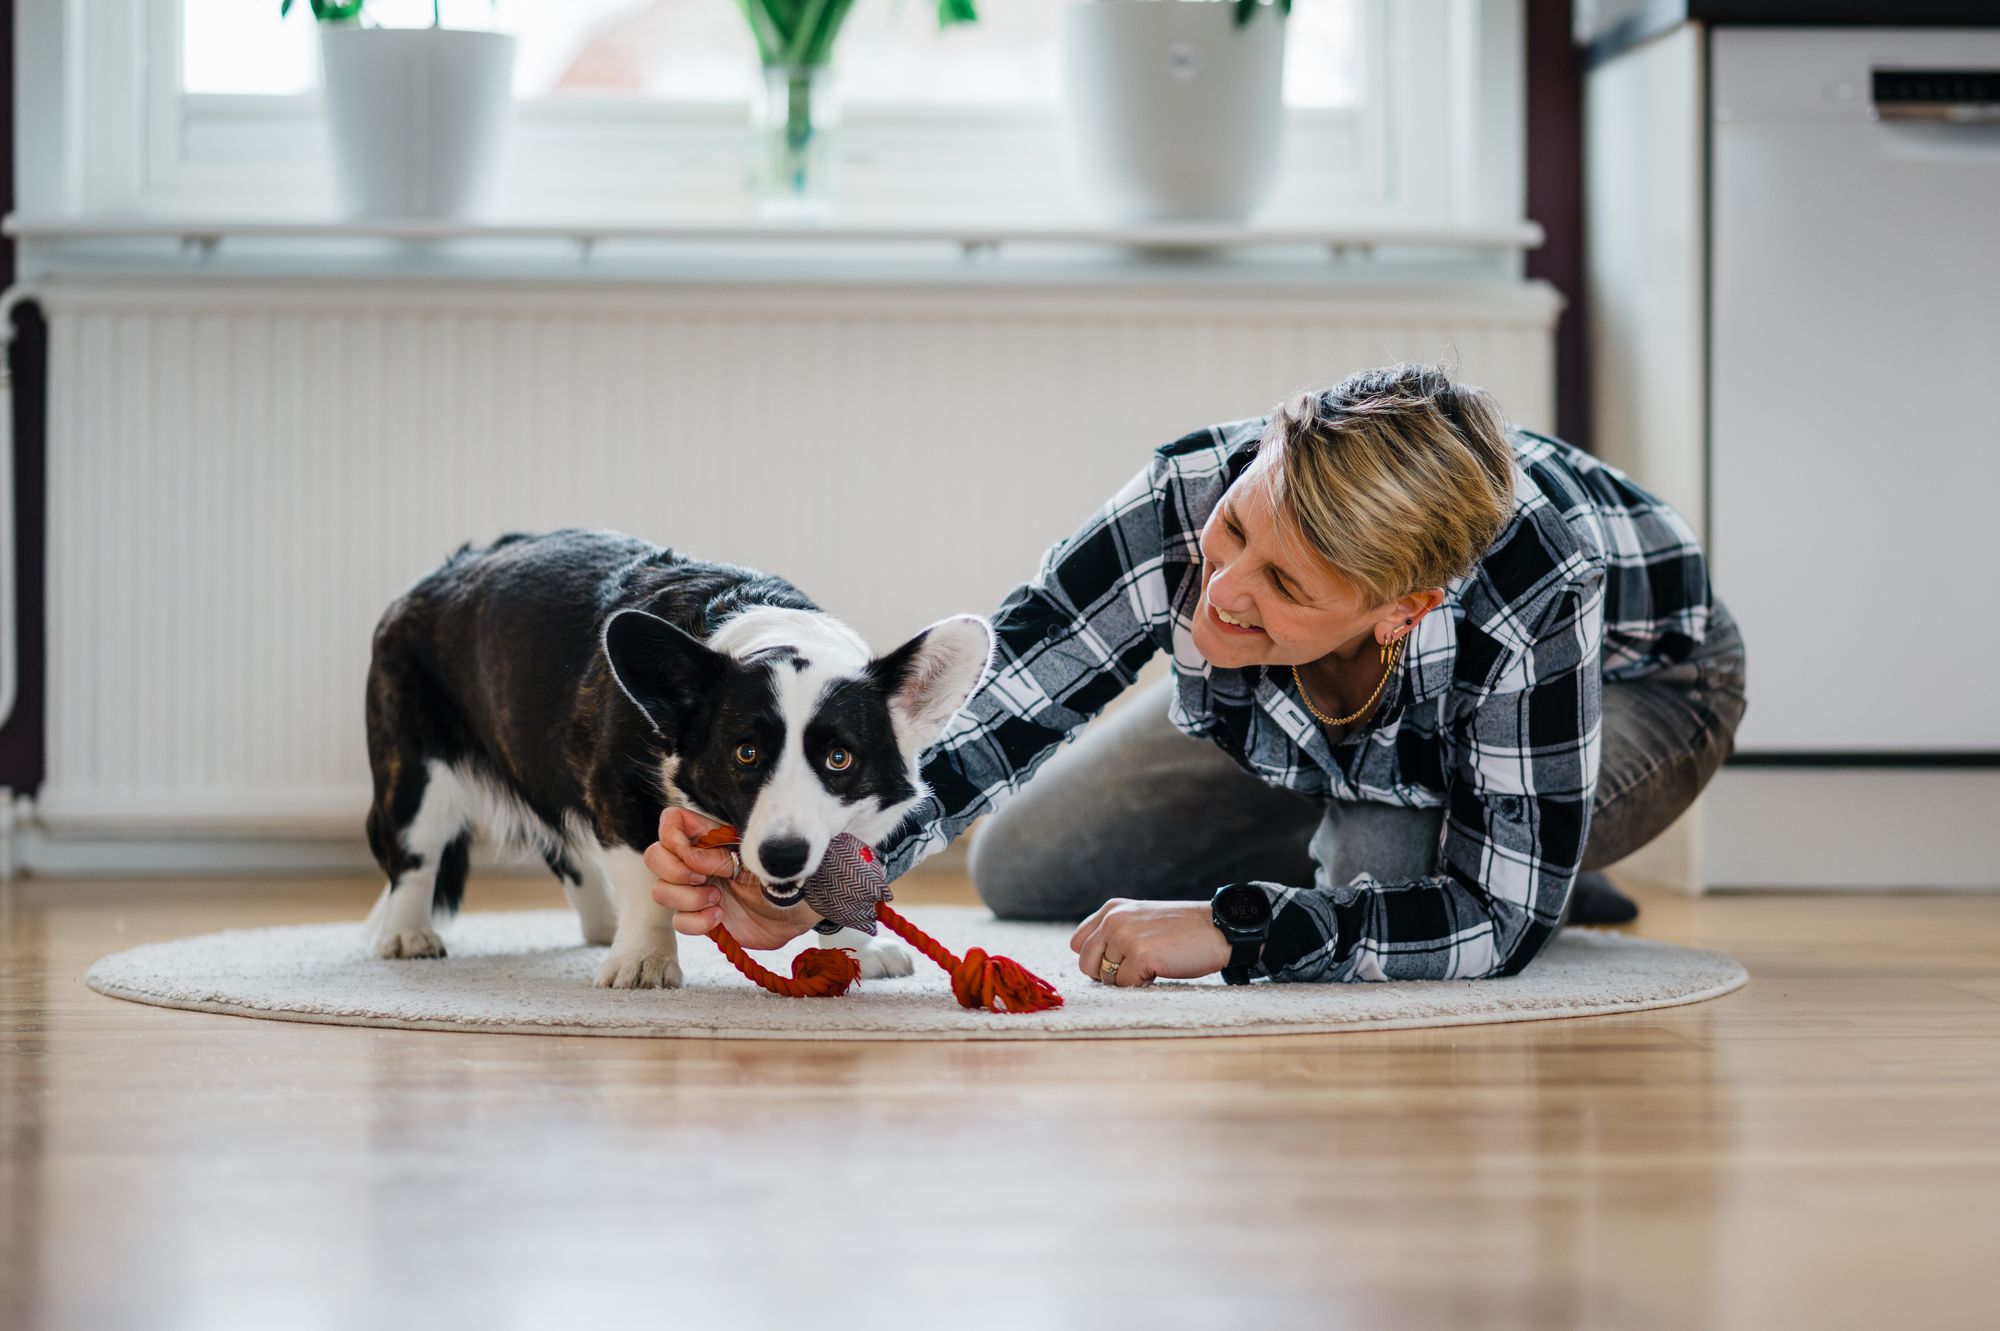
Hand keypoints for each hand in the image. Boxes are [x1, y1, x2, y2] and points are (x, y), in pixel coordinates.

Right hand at [644, 806, 818, 950]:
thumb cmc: (785, 874)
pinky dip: (696, 921)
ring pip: (662, 890)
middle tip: (702, 878)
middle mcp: (699, 862)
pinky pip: (678, 921)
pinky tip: (719, 918)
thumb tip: (691, 859)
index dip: (672, 835)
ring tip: (716, 900)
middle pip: (655, 855)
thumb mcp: (757, 857)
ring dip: (687, 897)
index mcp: (711, 838)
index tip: (692, 851)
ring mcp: (698, 890)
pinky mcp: (702, 918)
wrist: (800, 910)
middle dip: (674, 869)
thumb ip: (723, 853)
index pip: (672, 822)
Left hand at [1069, 899, 1234, 986]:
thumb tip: (1090, 962)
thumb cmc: (1182, 930)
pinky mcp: (1140, 954)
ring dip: (1129, 979)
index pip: (1078, 943)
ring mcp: (1125, 936)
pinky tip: (1161, 969)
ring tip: (1154, 963)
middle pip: (1086, 964)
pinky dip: (1143, 984)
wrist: (1218, 928)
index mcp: (1111, 909)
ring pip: (1106, 978)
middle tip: (1136, 968)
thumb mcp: (1141, 919)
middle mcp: (1113, 919)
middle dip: (1107, 975)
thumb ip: (1114, 931)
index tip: (1120, 960)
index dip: (1097, 959)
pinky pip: (1125, 985)